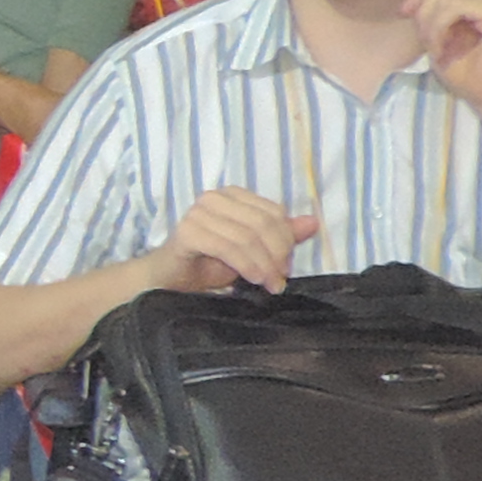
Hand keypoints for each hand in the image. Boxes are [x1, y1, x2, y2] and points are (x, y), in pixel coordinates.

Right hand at [154, 188, 312, 295]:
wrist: (168, 280)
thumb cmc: (207, 263)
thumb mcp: (251, 250)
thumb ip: (280, 236)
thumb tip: (313, 222)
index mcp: (232, 195)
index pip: (273, 212)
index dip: (286, 240)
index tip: (285, 268)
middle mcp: (213, 198)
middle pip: (262, 223)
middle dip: (276, 254)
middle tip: (279, 280)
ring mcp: (197, 213)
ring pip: (247, 237)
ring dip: (263, 265)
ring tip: (269, 285)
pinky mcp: (187, 232)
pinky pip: (227, 247)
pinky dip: (245, 265)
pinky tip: (252, 279)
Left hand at [400, 0, 481, 116]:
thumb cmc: (469, 75)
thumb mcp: (434, 35)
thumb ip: (424, 7)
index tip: (406, 15)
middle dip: (423, 8)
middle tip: (426, 39)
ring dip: (431, 22)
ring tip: (436, 48)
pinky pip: (455, 7)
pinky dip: (439, 27)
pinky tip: (442, 49)